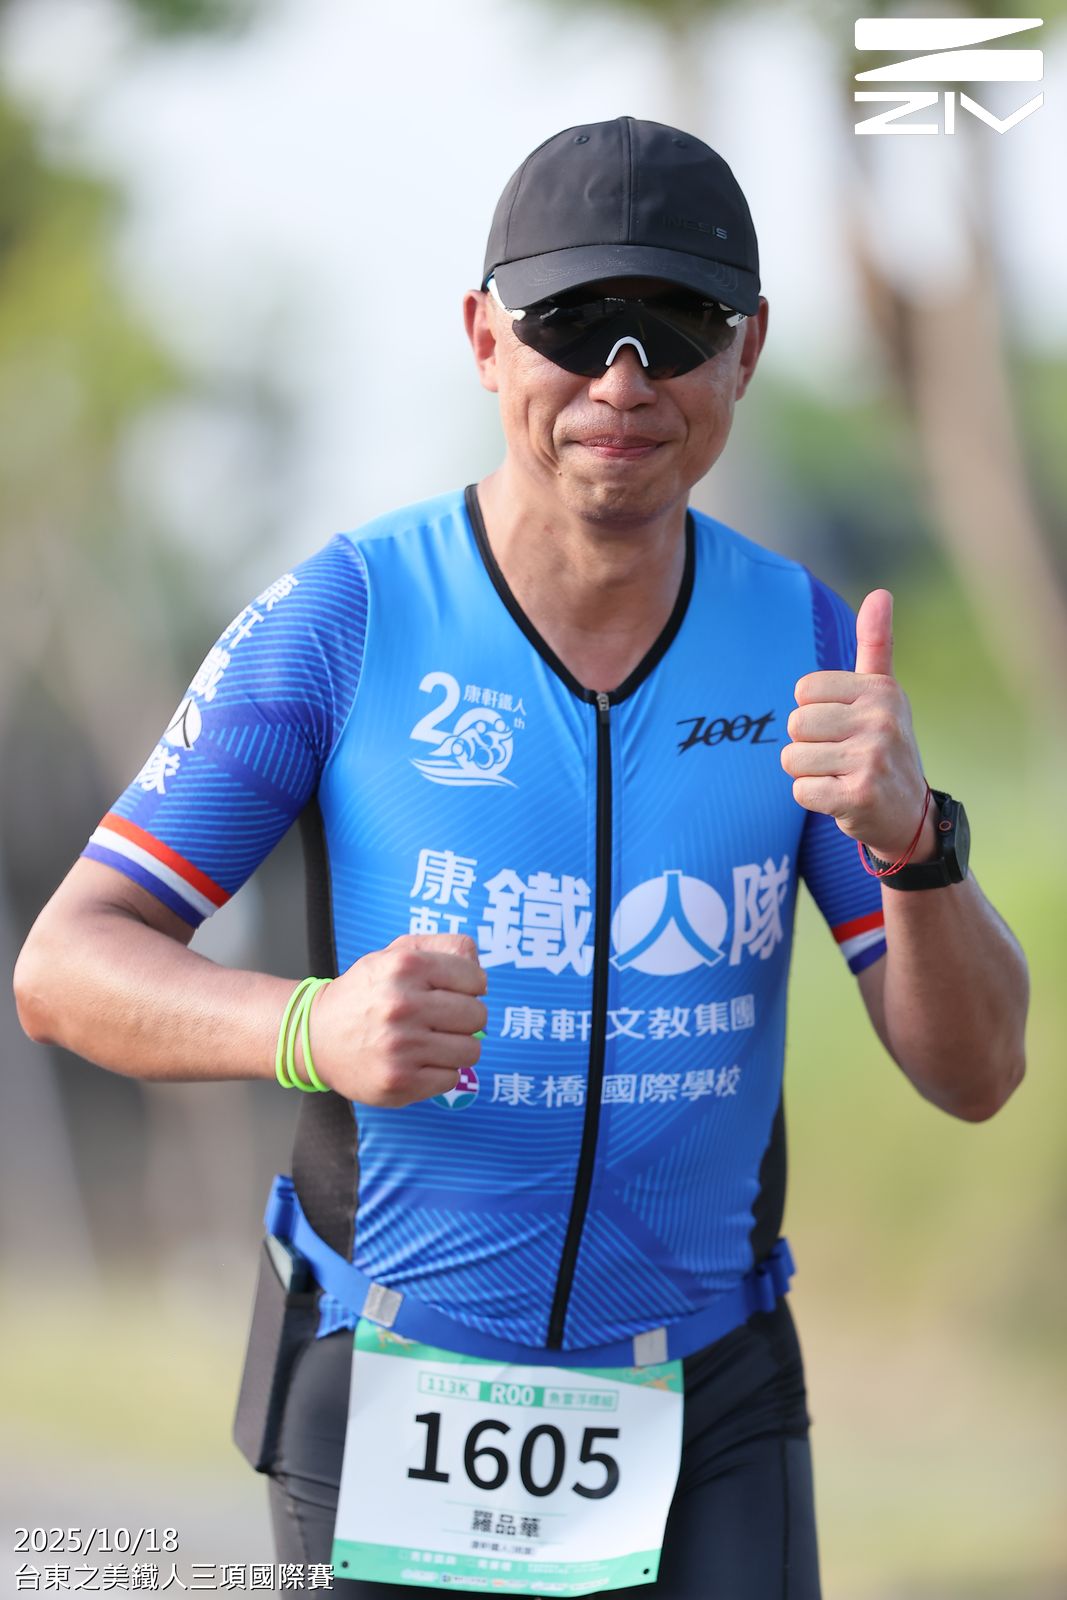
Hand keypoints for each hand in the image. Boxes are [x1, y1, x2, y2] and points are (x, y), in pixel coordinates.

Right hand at [307, 933, 487, 1105]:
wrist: (315, 1036)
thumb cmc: (365, 994)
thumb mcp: (396, 953)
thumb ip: (443, 947)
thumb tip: (478, 966)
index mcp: (405, 966)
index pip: (476, 979)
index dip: (471, 987)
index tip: (456, 992)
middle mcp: (403, 1005)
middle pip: (478, 1016)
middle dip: (466, 1018)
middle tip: (443, 1019)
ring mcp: (401, 1047)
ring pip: (471, 1049)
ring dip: (457, 1047)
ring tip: (433, 1041)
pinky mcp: (400, 1082)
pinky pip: (452, 1078)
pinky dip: (441, 1071)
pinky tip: (419, 1061)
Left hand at [781, 589, 934, 861]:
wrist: (911, 816)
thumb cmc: (884, 747)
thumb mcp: (884, 695)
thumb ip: (877, 645)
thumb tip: (880, 593)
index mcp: (881, 690)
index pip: (805, 690)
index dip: (815, 712)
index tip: (845, 727)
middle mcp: (881, 720)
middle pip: (796, 724)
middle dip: (809, 745)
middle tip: (841, 757)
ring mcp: (872, 759)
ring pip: (792, 759)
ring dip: (810, 774)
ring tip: (841, 777)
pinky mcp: (858, 796)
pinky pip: (800, 791)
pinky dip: (814, 799)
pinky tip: (842, 799)